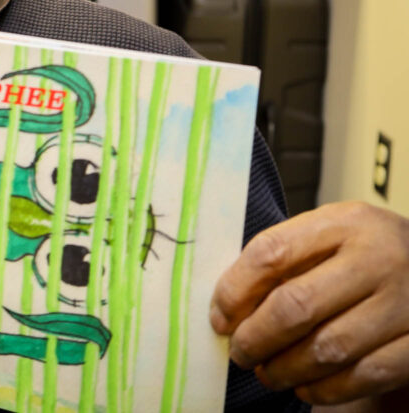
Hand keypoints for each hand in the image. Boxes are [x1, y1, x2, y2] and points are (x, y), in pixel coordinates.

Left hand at [210, 202, 408, 406]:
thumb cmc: (368, 251)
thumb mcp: (331, 233)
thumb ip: (287, 258)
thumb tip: (230, 307)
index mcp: (344, 222)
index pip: (272, 253)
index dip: (235, 290)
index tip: (219, 317)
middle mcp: (378, 257)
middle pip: (297, 304)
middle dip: (256, 337)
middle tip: (239, 352)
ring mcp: (405, 302)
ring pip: (329, 347)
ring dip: (286, 367)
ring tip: (266, 371)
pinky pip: (365, 375)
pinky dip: (327, 388)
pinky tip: (305, 386)